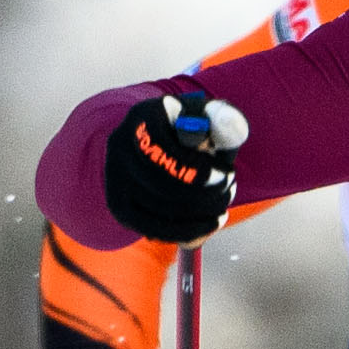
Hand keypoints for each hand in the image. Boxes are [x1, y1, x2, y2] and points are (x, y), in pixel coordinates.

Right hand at [98, 93, 246, 245]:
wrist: (161, 144)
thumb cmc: (191, 129)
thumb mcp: (209, 116)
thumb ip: (224, 119)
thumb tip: (232, 127)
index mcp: (142, 117)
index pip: (162, 148)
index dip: (196, 168)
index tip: (226, 175)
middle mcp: (120, 146)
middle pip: (160, 183)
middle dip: (204, 194)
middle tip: (229, 190)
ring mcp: (115, 178)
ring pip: (158, 211)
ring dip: (200, 214)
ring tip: (223, 205)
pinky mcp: (119, 206)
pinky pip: (153, 229)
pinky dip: (187, 231)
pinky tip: (211, 223)